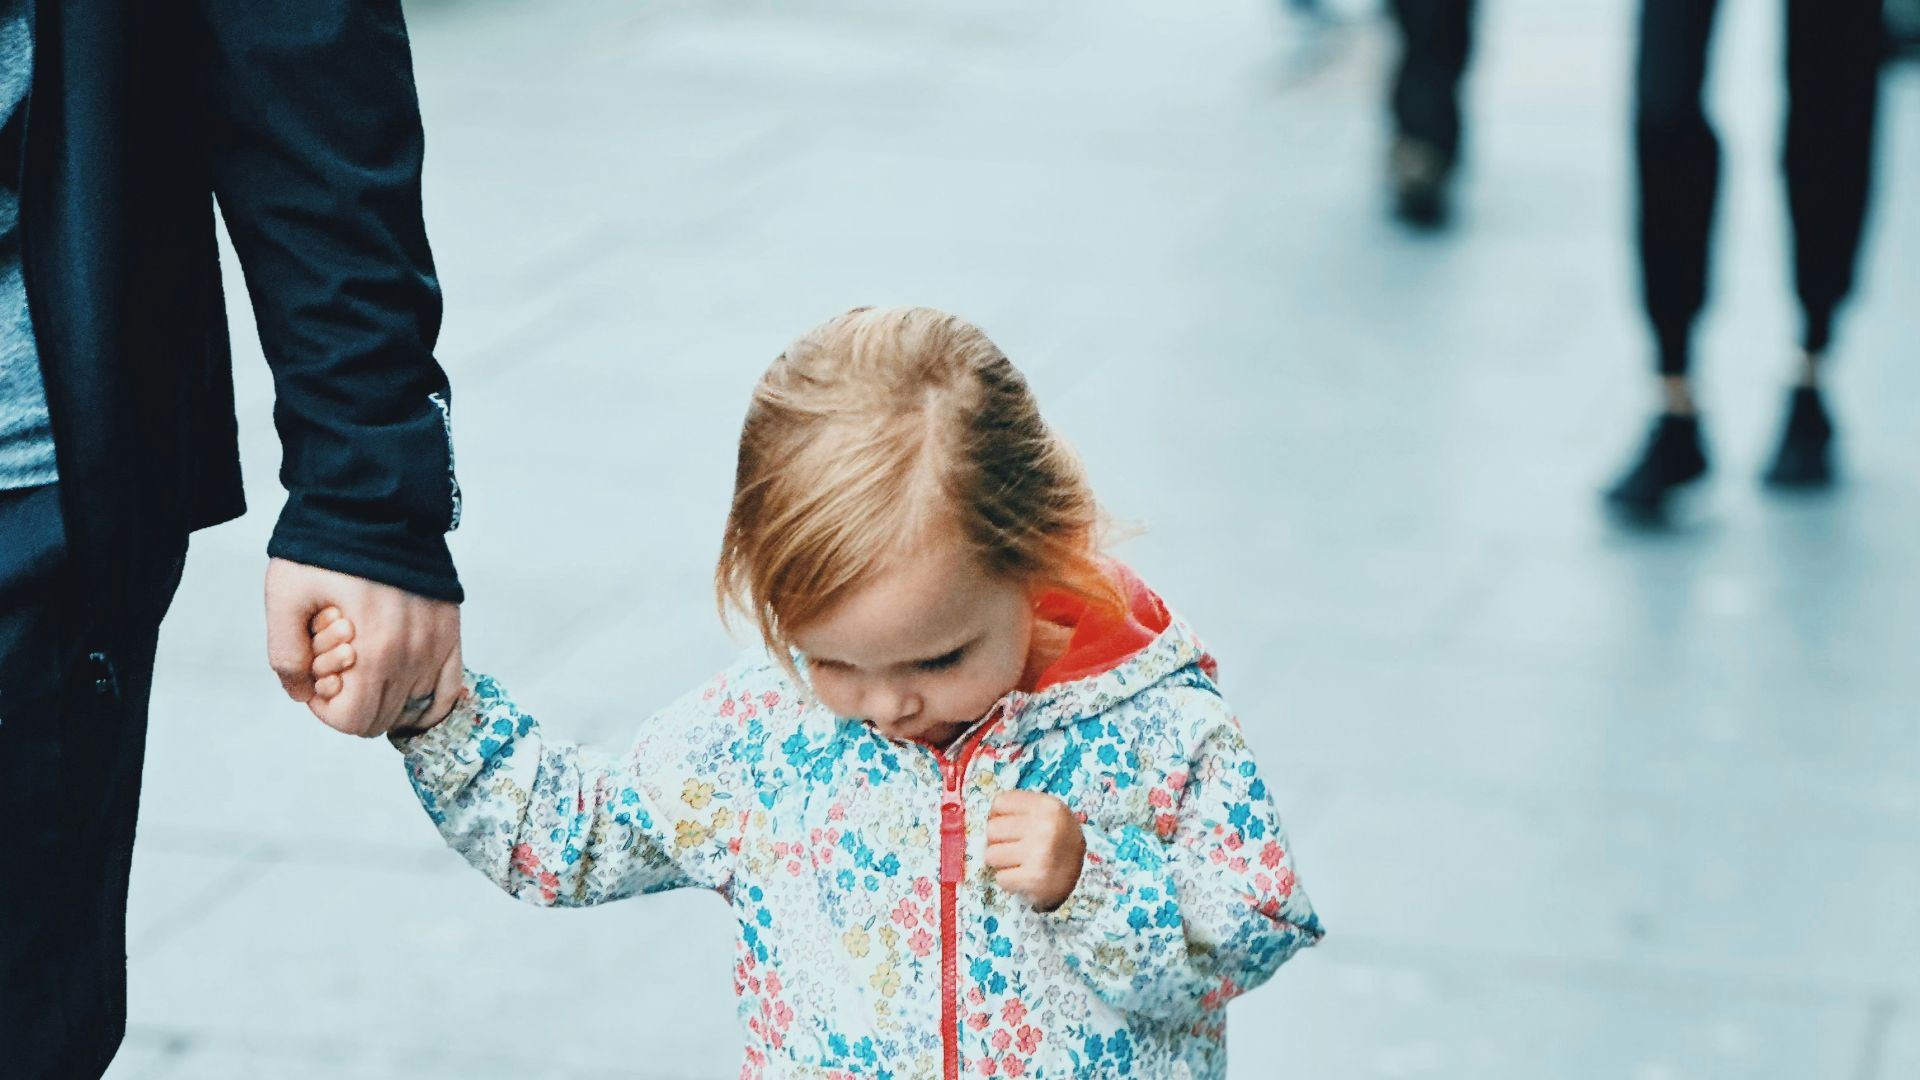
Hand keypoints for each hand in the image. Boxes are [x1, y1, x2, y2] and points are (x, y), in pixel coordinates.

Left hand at [265, 558, 461, 736]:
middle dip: (352, 701)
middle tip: (337, 666)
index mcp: (375, 650)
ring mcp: (437, 644)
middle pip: (382, 718)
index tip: (316, 680)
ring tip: (366, 660)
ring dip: (384, 695)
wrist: (375, 506)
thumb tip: (302, 693)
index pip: (354, 720)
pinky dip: (427, 702)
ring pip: (413, 707)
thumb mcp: (285, 598)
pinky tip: (405, 690)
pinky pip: (448, 690)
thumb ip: (285, 655)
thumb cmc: (328, 549)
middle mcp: (413, 654)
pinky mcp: (451, 632)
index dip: (326, 710)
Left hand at [984, 790, 1085, 912]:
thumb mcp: (1047, 815)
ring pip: (991, 854)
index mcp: (1047, 806)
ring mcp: (1039, 853)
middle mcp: (1045, 826)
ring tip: (1019, 863)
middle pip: (992, 829)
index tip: (1008, 826)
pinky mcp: (1033, 879)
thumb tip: (985, 817)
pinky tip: (1024, 877)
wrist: (1083, 878)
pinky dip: (1009, 880)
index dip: (998, 816)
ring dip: (1002, 862)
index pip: (1000, 802)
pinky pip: (1001, 877)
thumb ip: (1020, 809)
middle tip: (1014, 848)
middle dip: (998, 841)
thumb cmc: (1057, 842)